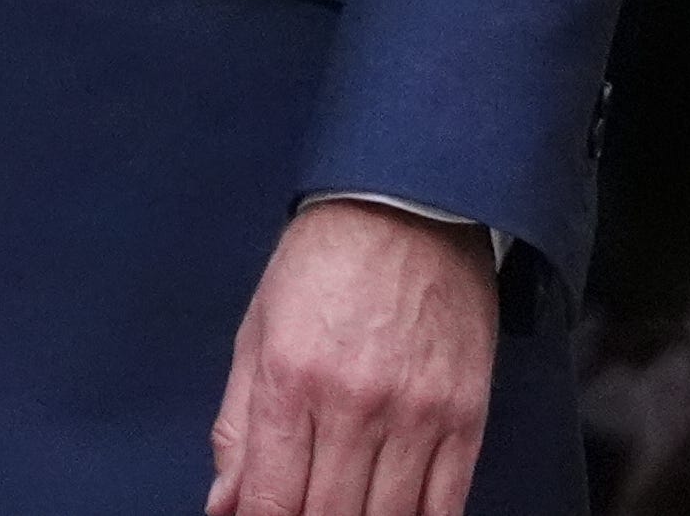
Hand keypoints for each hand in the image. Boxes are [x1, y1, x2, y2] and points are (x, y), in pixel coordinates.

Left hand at [204, 199, 498, 515]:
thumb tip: (225, 504)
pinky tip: (395, 515)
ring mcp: (414, 414)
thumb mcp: (257, 330)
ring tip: (346, 509)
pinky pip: (444, 505)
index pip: (272, 501)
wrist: (407, 205)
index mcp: (289, 380)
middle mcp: (352, 404)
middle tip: (305, 509)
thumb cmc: (325, 261)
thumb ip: (237, 425)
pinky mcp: (464, 415)